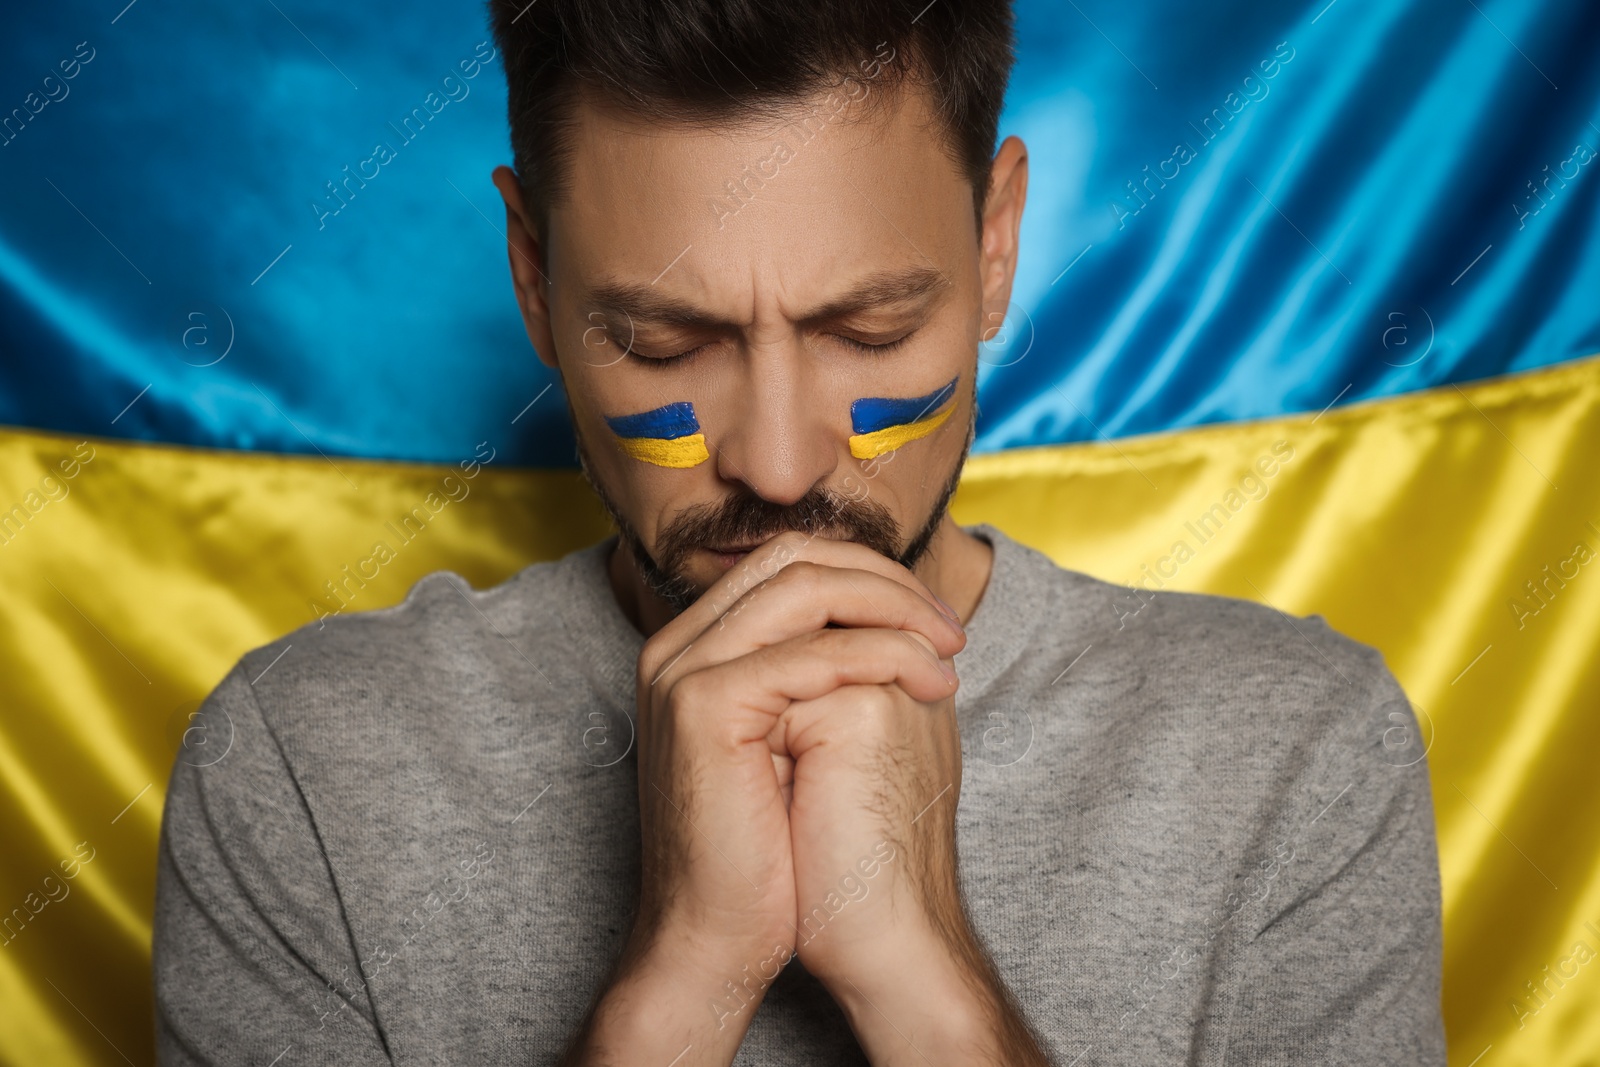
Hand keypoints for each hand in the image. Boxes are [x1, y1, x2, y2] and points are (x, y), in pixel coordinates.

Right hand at [633, 531, 965, 962]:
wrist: (718, 937)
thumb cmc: (768, 851)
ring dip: (896, 611)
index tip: (935, 621)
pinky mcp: (703, 704)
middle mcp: (676, 644)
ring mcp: (681, 669)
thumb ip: (826, 670)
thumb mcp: (800, 739)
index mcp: (695, 645)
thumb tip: (899, 618)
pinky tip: (933, 685)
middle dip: (888, 582)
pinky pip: (814, 654)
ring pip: (808, 590)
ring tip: (951, 653)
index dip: (871, 576)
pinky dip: (887, 657)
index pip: (790, 562)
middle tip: (951, 630)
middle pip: (796, 559)